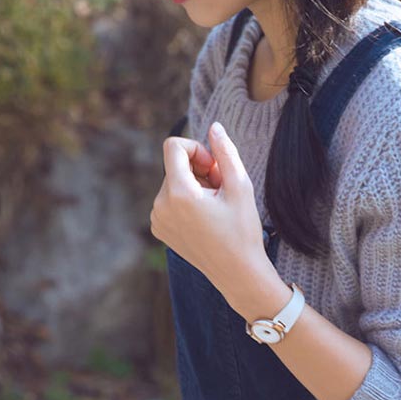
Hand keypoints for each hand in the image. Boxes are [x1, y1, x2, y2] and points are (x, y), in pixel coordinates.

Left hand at [150, 121, 273, 299]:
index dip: (197, 148)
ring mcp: (157, 219)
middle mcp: (161, 205)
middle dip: (199, 169)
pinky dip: (187, 200)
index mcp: (179, 194)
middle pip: (175, 165)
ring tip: (216, 204)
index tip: (214, 165)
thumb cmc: (243, 230)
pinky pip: (169, 199)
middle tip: (222, 188)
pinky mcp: (159, 228)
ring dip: (194, 185)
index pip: (174, 146)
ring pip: (174, 182)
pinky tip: (206, 216)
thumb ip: (225, 152)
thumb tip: (214, 127)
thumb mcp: (240, 186)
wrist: (237, 273)